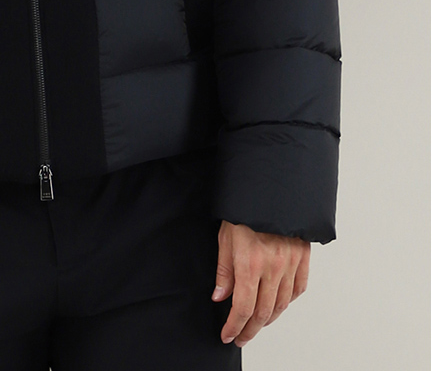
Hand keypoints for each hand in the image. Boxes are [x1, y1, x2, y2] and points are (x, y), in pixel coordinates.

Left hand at [213, 220, 309, 347]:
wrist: (269, 188)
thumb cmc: (243, 209)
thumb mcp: (225, 236)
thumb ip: (224, 270)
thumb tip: (220, 297)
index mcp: (251, 263)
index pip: (243, 308)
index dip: (234, 326)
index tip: (228, 335)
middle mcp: (273, 267)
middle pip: (263, 313)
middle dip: (250, 329)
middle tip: (241, 336)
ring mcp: (291, 263)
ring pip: (282, 304)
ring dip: (269, 319)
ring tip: (256, 324)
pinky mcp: (303, 256)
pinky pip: (298, 288)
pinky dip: (288, 301)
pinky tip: (278, 304)